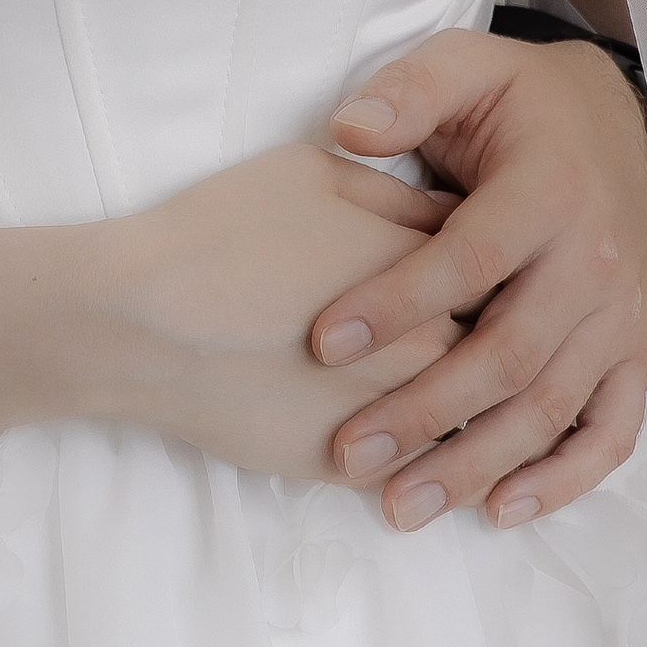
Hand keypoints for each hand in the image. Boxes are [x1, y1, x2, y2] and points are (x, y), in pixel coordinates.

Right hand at [101, 145, 466, 482]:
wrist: (144, 324)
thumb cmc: (221, 233)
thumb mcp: (312, 174)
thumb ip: (397, 195)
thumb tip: (449, 216)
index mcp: (430, 272)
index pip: (503, 280)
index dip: (500, 279)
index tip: (499, 278)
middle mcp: (430, 351)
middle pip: (499, 360)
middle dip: (501, 352)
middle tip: (502, 344)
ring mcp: (393, 420)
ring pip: (467, 428)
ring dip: (472, 418)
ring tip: (470, 407)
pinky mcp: (348, 470)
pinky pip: (413, 473)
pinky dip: (421, 463)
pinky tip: (413, 448)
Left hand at [312, 30, 646, 530]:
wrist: (614, 120)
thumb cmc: (514, 101)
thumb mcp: (461, 67)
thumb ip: (405, 91)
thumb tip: (348, 127)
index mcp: (548, 191)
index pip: (467, 259)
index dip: (397, 303)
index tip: (323, 342)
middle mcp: (597, 262)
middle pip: (509, 354)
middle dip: (425, 412)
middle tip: (348, 452)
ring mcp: (623, 317)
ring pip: (552, 407)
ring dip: (478, 464)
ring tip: (402, 505)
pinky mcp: (636, 352)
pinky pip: (610, 429)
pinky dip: (563, 479)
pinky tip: (500, 509)